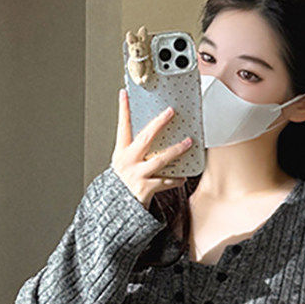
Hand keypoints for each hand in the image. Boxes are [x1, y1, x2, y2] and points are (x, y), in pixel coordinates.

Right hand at [113, 89, 190, 207]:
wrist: (115, 210)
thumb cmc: (122, 186)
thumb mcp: (123, 165)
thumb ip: (135, 152)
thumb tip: (153, 137)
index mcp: (121, 153)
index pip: (122, 127)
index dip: (123, 110)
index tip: (125, 94)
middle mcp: (128, 162)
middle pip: (146, 137)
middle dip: (159, 123)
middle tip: (170, 111)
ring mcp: (136, 175)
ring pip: (160, 159)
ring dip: (176, 150)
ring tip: (188, 143)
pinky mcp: (145, 188)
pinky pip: (165, 181)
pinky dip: (176, 180)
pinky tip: (183, 177)